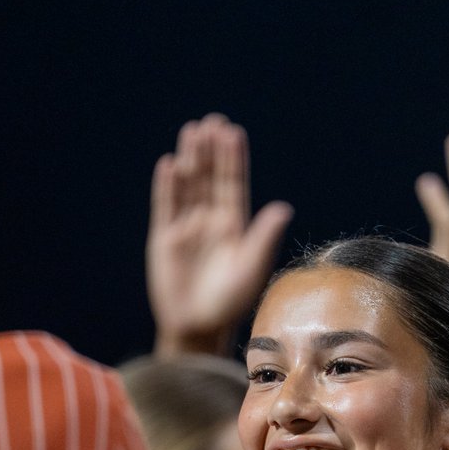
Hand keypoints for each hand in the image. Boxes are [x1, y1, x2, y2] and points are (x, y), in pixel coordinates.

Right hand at [148, 113, 293, 355]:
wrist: (197, 327)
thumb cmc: (229, 303)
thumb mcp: (251, 268)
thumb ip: (264, 237)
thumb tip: (283, 208)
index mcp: (234, 227)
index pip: (233, 185)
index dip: (233, 159)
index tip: (233, 132)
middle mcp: (210, 222)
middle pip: (210, 178)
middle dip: (211, 151)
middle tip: (212, 122)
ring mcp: (186, 228)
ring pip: (188, 185)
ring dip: (190, 159)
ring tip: (191, 131)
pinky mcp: (164, 239)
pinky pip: (165, 206)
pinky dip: (167, 186)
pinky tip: (170, 164)